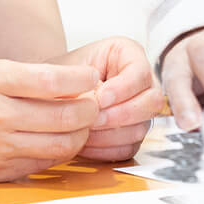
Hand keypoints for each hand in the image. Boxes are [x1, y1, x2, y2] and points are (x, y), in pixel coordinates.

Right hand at [0, 59, 102, 182]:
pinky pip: (41, 165)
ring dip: (79, 134)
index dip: (83, 79)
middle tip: (94, 102)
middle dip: (90, 109)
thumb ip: (25, 76)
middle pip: (66, 116)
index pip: (54, 79)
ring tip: (79, 122)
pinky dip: (56, 152)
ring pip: (61, 146)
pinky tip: (55, 140)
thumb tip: (73, 83)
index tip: (92, 77)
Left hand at [55, 37, 166, 161]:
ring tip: (85, 131)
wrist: (52, 93)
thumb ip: (85, 80)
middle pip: (152, 101)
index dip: (123, 88)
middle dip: (121, 113)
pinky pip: (129, 147)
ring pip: (141, 128)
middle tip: (94, 118)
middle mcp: (141, 83)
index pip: (141, 72)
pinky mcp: (131, 133)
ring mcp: (139, 110)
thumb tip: (97, 101)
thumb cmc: (62, 73)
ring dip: (111, 133)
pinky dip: (107, 148)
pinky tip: (87, 143)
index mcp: (130, 55)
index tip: (100, 97)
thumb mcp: (71, 66)